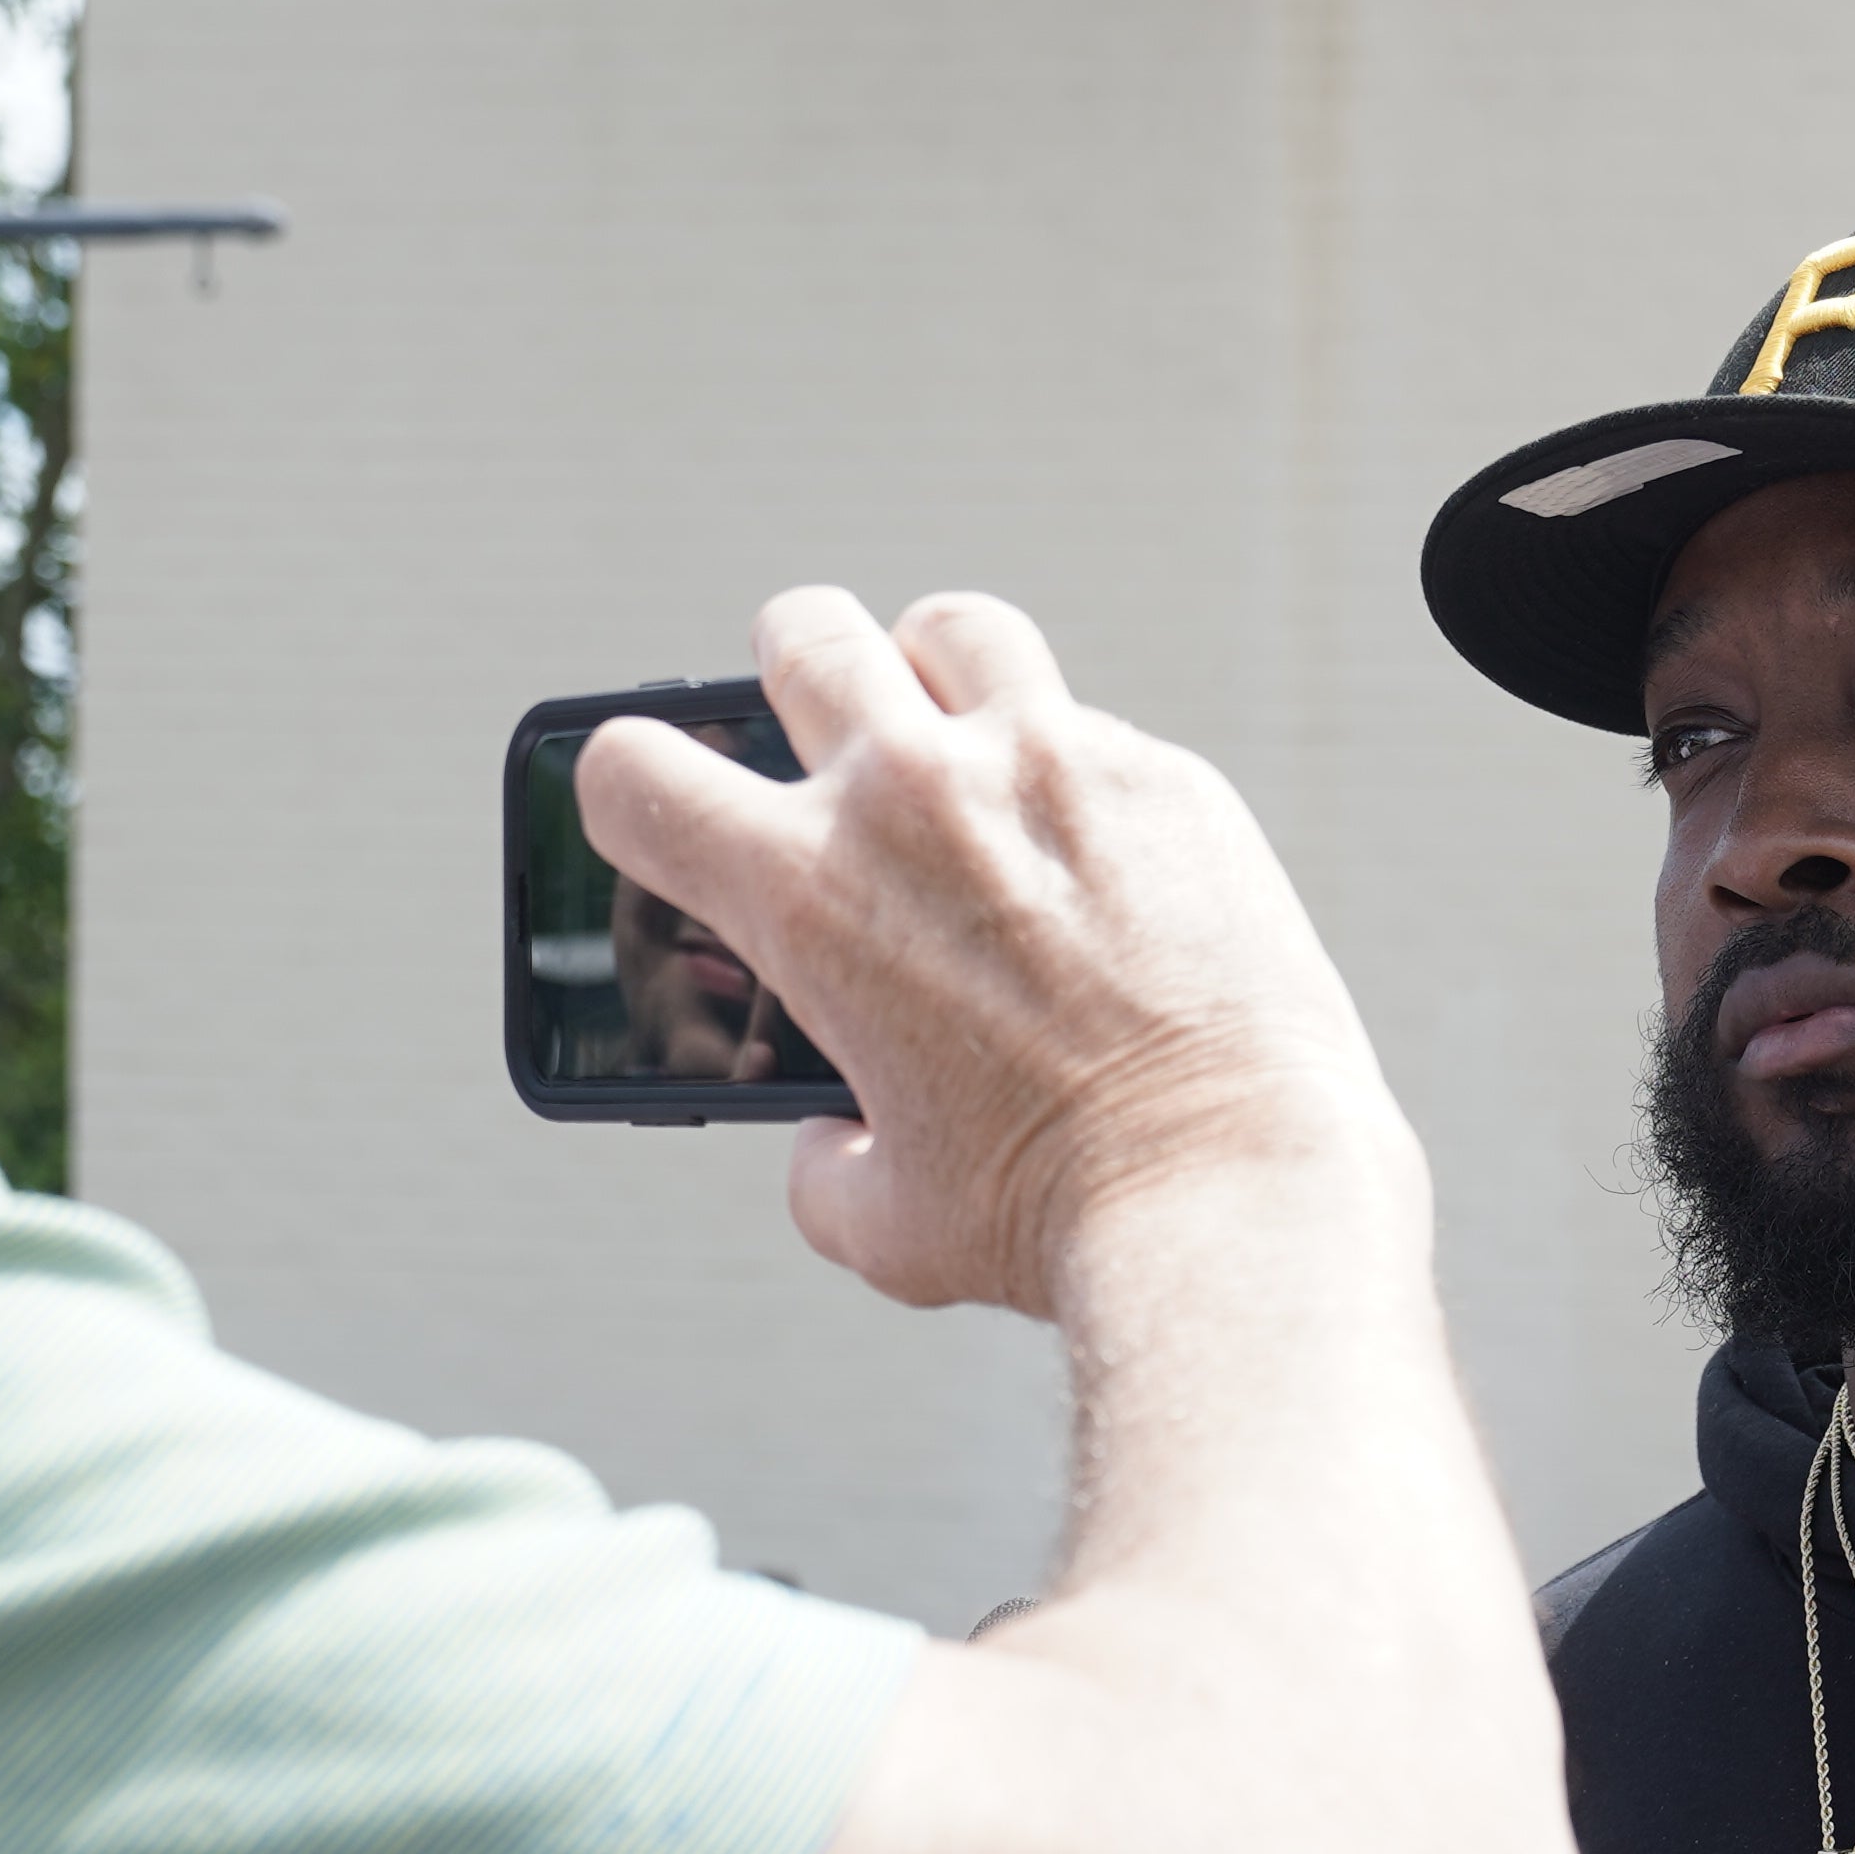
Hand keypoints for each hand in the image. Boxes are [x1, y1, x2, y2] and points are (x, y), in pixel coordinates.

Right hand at [572, 588, 1418, 1322]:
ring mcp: (1050, 763)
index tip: (668, 814)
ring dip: (937, 676)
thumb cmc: (1051, 1219)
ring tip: (961, 743)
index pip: (634, 766)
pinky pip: (1094, 730)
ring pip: (954, 631)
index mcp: (803, 891)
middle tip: (823, 732)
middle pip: (801, 631)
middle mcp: (912, 794)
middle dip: (793, 677)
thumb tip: (826, 1140)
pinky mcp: (1166, 778)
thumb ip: (821, 1163)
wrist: (1227, 1189)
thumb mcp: (885, 1222)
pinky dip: (1077, 778)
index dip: (627, 787)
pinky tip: (1103, 859)